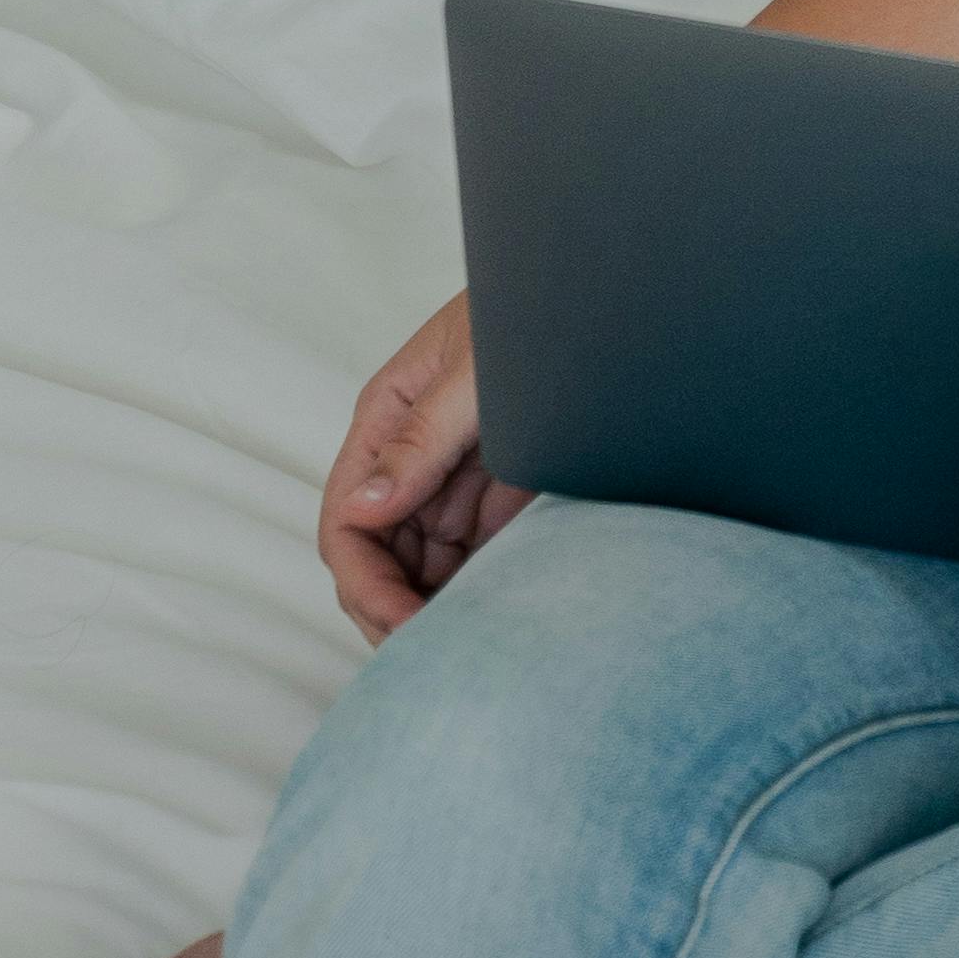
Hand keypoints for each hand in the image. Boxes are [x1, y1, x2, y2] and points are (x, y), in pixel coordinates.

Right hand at [319, 293, 531, 638]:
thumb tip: (362, 508)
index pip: (347, 521)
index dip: (365, 583)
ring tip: (473, 648)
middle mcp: (413, 454)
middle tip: (435, 658)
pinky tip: (504, 617)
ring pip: (426, 565)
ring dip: (438, 607)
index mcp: (388, 419)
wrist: (611, 298)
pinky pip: (478, 555)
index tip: (402, 625)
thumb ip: (421, 440)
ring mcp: (458, 475)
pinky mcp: (505, 489)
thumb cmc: (536, 313)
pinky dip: (482, 589)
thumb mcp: (477, 375)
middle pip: (381, 556)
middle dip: (396, 609)